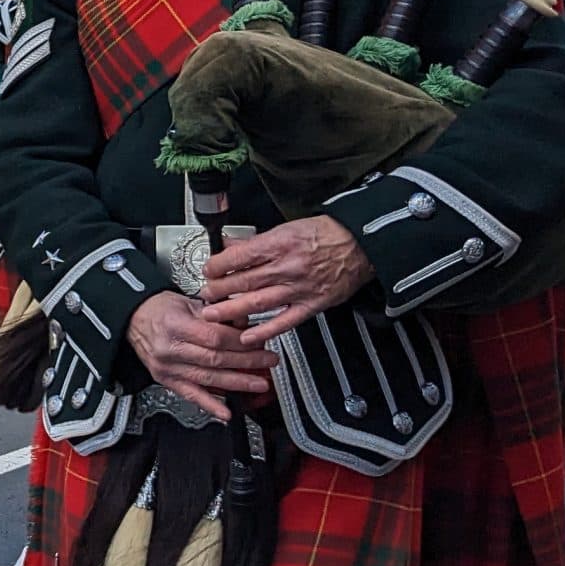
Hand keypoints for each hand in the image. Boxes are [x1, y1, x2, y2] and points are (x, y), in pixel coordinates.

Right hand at [125, 292, 277, 422]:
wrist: (132, 319)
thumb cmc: (159, 308)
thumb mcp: (188, 302)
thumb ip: (217, 315)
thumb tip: (245, 325)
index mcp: (175, 325)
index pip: (215, 337)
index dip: (241, 343)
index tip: (259, 344)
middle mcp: (170, 349)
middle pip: (215, 359)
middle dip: (247, 363)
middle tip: (268, 362)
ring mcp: (167, 368)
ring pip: (208, 379)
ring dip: (237, 384)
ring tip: (259, 384)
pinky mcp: (166, 380)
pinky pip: (190, 395)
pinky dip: (210, 405)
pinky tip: (226, 413)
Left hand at [201, 215, 372, 344]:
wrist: (361, 245)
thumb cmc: (326, 234)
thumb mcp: (287, 228)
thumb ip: (257, 241)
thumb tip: (230, 246)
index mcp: (280, 244)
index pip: (239, 257)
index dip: (218, 266)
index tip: (207, 271)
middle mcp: (288, 266)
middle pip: (244, 281)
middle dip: (218, 290)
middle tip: (203, 296)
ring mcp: (299, 288)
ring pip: (258, 302)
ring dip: (232, 310)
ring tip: (213, 315)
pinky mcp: (312, 304)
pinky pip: (285, 321)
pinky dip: (265, 330)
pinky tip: (248, 337)